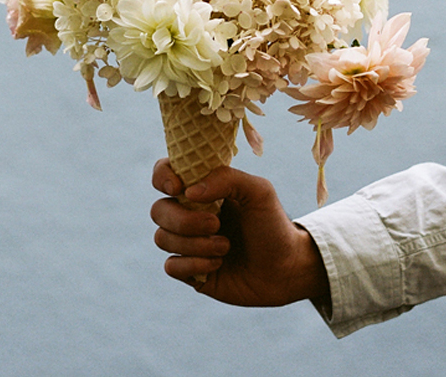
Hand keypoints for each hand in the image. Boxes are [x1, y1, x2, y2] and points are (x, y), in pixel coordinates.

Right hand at [150, 159, 329, 306]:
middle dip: (184, 220)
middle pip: (158, 210)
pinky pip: (171, 266)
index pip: (164, 173)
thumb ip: (227, 179)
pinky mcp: (189, 271)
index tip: (178, 188)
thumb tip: (189, 192)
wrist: (286, 269)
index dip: (162, 177)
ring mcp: (187, 243)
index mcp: (202, 189)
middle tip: (216, 223)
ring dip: (195, 244)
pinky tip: (218, 264)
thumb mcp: (259, 192)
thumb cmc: (273, 225)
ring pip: (162, 238)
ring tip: (226, 247)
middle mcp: (189, 214)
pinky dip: (194, 264)